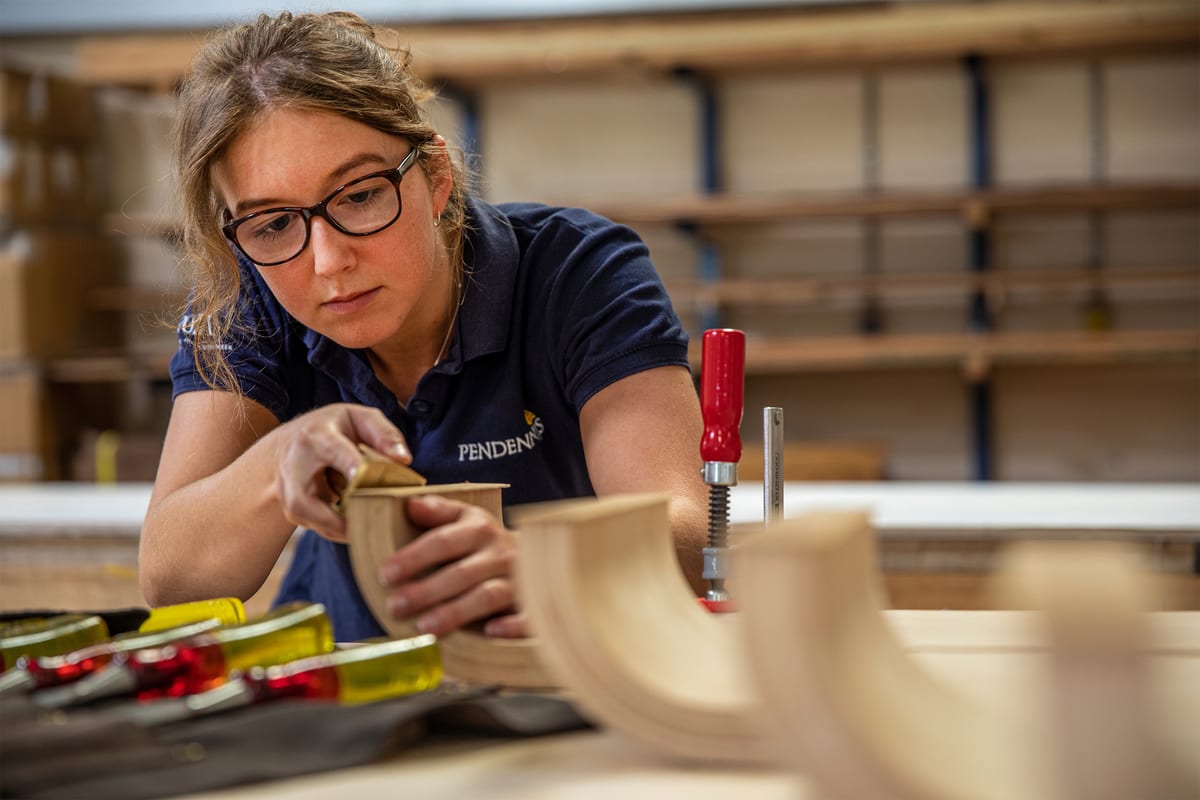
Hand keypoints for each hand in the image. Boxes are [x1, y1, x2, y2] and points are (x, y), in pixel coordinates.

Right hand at [273, 403, 410, 541]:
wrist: (289, 442)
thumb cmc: (333, 428)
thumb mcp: (359, 418)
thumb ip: (383, 434)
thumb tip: (403, 460)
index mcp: (316, 436)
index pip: (332, 450)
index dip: (347, 464)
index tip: (362, 477)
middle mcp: (294, 465)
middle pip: (303, 499)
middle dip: (334, 519)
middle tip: (369, 528)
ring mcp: (287, 490)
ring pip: (307, 518)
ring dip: (338, 530)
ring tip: (369, 532)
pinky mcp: (290, 509)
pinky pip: (314, 526)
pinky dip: (337, 531)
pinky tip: (358, 530)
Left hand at [377, 495, 528, 638]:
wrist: (540, 559)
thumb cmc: (486, 544)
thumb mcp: (465, 519)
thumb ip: (438, 512)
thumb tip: (410, 505)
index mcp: (480, 529)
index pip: (443, 541)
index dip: (414, 557)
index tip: (386, 574)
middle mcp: (501, 553)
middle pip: (462, 573)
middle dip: (427, 591)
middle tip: (395, 607)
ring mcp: (521, 580)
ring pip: (488, 596)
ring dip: (457, 612)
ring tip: (426, 628)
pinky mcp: (535, 605)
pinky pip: (528, 615)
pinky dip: (512, 625)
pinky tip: (490, 632)